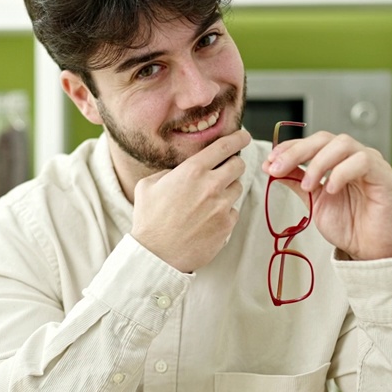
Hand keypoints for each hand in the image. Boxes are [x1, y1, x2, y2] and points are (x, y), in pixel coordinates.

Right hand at [131, 128, 250, 272]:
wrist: (156, 254)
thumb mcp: (148, 185)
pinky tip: (208, 219)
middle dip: (233, 165)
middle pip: (238, 165)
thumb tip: (180, 171)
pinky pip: (233, 211)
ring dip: (228, 189)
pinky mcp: (226, 225)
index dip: (238, 138)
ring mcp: (221, 206)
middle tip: (225, 170)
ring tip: (210, 200)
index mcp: (192, 171)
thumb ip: (169, 172)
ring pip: (238, 188)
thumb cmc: (149, 220)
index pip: (225, 146)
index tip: (243, 137)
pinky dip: (225, 212)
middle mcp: (211, 185)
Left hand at [263, 131, 391, 260]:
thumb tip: (272, 167)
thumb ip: (297, 181)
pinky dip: (341, 172)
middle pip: (325, 138)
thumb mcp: (314, 201)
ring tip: (308, 186)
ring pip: (343, 144)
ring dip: (318, 163)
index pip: (313, 142)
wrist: (371, 251)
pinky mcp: (385, 176)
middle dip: (298, 151)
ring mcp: (372, 164)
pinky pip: (363, 161)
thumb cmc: (349, 226)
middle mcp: (355, 157)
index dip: (290, 147)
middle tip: (278, 168)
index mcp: (339, 160)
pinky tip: (330, 189)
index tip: (270, 161)